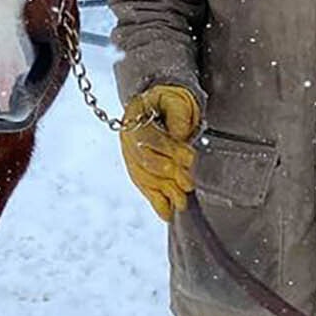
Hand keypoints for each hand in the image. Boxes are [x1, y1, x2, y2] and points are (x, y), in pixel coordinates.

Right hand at [119, 84, 199, 220]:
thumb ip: (178, 116)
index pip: (149, 138)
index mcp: (135, 115)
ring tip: (182, 201)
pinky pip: (143, 187)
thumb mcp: (175, 101)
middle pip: (146, 162)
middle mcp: (127, 137)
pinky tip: (167, 213)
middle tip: (188, 183)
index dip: (170, 150)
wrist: (157, 105)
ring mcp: (129, 155)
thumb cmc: (168, 103)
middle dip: (170, 174)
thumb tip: (180, 135)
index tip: (189, 158)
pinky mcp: (136, 170)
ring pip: (145, 178)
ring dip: (165, 191)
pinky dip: (156, 202)